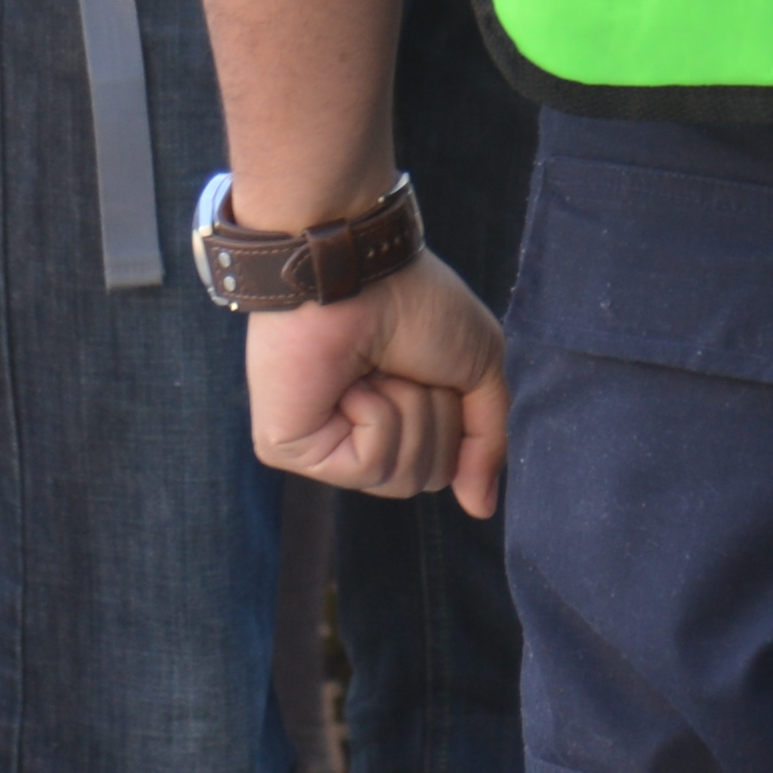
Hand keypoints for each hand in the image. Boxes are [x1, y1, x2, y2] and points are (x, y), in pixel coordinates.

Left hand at [245, 251, 509, 516]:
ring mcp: (319, 441)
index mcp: (392, 413)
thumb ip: (487, 440)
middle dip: (435, 417)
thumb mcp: (477, 367)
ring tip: (375, 368)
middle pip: (426, 477)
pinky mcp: (286, 447)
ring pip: (399, 477)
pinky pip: (366, 466)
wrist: (358, 266)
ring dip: (407, 411)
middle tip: (405, 365)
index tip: (437, 370)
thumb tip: (481, 507)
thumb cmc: (413, 300)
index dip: (456, 422)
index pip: (442, 465)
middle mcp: (354, 431)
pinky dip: (375, 417)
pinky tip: (350, 382)